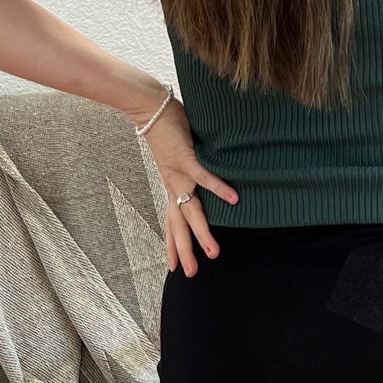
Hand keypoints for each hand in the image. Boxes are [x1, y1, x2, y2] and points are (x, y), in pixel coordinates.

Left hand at [140, 98, 237, 275]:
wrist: (149, 108)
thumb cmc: (166, 129)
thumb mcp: (176, 156)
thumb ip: (189, 169)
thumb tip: (202, 176)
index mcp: (171, 186)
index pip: (172, 222)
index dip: (173, 245)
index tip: (176, 268)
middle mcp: (173, 184)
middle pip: (179, 224)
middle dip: (185, 250)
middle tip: (192, 274)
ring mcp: (179, 173)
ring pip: (190, 209)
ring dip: (202, 232)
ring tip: (214, 252)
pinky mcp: (185, 157)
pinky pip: (204, 176)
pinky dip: (219, 188)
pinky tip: (234, 200)